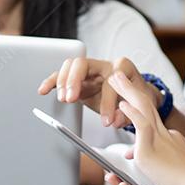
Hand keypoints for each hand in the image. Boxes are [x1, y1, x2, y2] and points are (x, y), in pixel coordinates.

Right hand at [37, 56, 161, 128]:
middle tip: (72, 99)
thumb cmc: (139, 98)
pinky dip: (52, 82)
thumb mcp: (141, 107)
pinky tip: (44, 90)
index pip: (111, 80)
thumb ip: (129, 114)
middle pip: (83, 64)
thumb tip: (114, 120)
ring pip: (70, 66)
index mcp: (123, 67)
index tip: (107, 121)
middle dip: (75, 81)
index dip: (108, 101)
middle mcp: (104, 65)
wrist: (137, 96)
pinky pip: (63, 75)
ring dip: (63, 82)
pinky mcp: (80, 79)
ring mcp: (91, 70)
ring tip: (63, 99)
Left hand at [108, 71, 184, 184]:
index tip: (126, 101)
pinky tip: (122, 103)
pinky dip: (131, 113)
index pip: (151, 123)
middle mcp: (166, 135)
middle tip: (119, 75)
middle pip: (146, 106)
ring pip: (142, 109)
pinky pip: (140, 126)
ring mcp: (158, 141)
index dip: (136, 112)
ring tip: (115, 77)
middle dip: (131, 90)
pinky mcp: (148, 152)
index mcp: (173, 139)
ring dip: (127, 91)